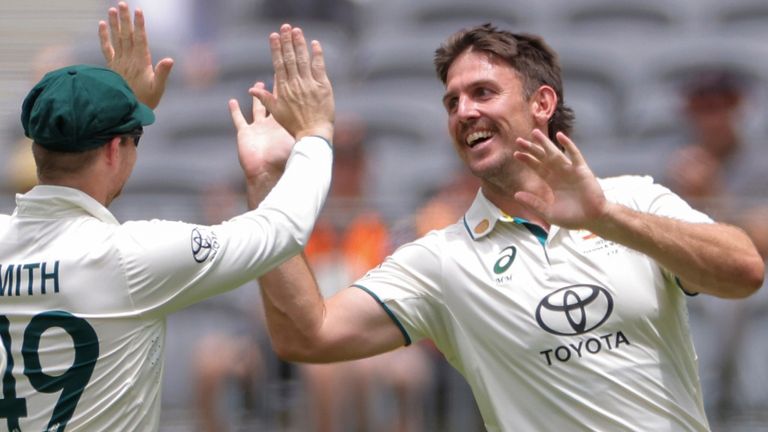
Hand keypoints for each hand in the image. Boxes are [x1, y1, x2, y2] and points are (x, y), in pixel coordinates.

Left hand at [98, 1, 172, 108]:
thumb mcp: (158, 89)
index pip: (140, 39)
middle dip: (125, 18)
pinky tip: (101, 25)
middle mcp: (129, 59)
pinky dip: (103, 37)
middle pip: (126, 35)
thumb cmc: (145, 101)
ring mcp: (119, 62)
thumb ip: (162, 73)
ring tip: (112, 9)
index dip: (139, 24)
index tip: (138, 11)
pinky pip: (106, 48)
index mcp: (141, 62)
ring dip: (114, 23)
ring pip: (116, 38)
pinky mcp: (112, 66)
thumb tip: (170, 60)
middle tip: (123, 3)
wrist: (125, 112)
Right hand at [229, 85, 294, 205]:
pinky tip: (232, 102)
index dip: (290, 92)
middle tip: (278, 74)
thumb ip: (304, 135)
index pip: (289, 105)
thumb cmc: (282, 161)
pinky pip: (238, 120)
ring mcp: (258, 129)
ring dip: (257, 96)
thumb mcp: (294, 143)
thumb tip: (322, 131)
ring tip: (258, 83)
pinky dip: (235, 111)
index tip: (295, 79)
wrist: (267, 173)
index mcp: (283, 126)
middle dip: (276, 89)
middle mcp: (271, 125)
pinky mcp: (245, 134)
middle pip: (274, 102)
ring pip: (257, 108)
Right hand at [249, 24, 333, 141]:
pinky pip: (319, 68)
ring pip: (303, 60)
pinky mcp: (323, 87)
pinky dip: (317, 55)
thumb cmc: (294, 126)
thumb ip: (264, 98)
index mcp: (283, 89)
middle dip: (287, 41)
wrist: (313, 135)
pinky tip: (315, 44)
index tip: (274, 36)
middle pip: (290, 58)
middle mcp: (295, 84)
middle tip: (285, 27)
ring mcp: (309, 84)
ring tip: (296, 31)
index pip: (279, 64)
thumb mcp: (276, 112)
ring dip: (299, 44)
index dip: (276, 49)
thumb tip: (251, 89)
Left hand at [513, 129, 607, 229]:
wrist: (593, 219)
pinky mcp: (582, 170)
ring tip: (535, 133)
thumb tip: (516, 194)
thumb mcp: (549, 213)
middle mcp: (560, 174)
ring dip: (545, 143)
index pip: (537, 168)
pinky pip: (575, 155)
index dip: (527, 160)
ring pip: (555, 153)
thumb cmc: (573, 218)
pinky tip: (560, 136)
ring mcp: (571, 171)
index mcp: (552, 183)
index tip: (516, 153)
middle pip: (543, 158)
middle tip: (519, 140)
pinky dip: (568, 145)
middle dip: (532, 149)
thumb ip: (534, 204)